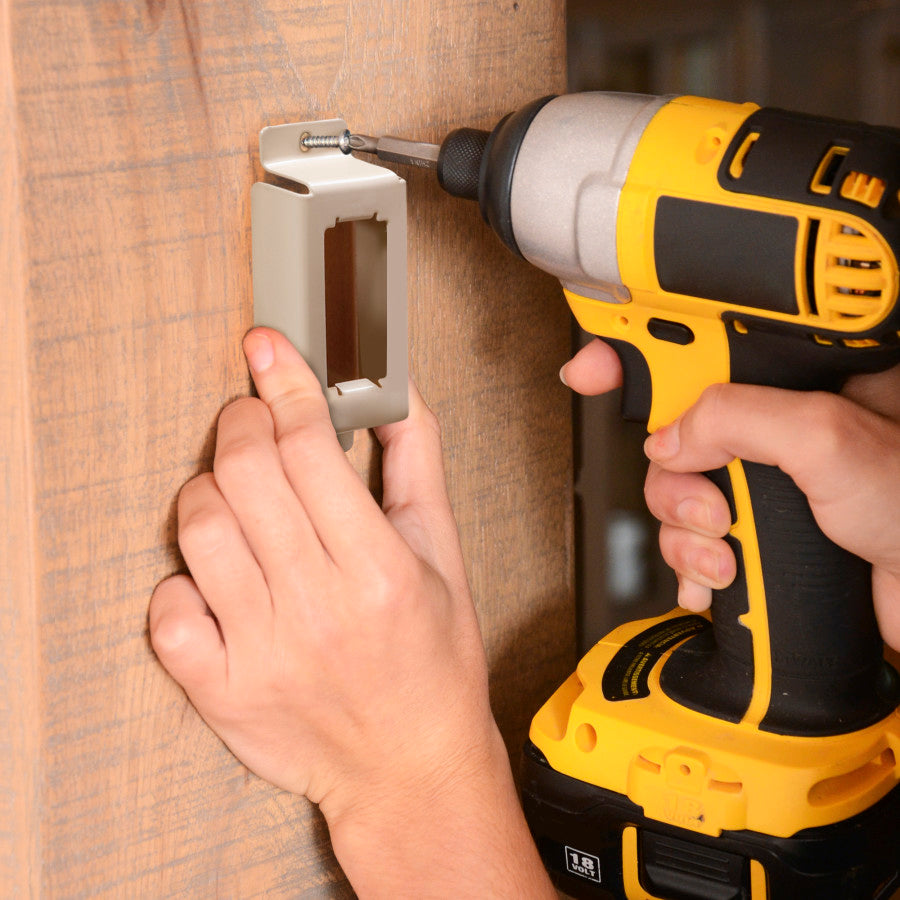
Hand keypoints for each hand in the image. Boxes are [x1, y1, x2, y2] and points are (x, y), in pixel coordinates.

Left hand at [149, 328, 554, 896]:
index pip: (309, 446)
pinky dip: (181, 578)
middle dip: (241, 423)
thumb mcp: (442, 551)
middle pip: (245, 473)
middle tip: (253, 421)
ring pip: (199, 530)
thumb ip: (417, 460)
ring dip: (209, 489)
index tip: (268, 351)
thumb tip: (393, 392)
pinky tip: (216, 574)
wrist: (410, 764)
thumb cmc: (433, 660)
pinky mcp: (222, 691)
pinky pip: (167, 611)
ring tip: (235, 493)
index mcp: (379, 569)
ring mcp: (263, 652)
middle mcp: (318, 608)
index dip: (285, 384)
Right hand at [561, 339, 899, 650]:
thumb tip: (671, 436)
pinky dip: (692, 566)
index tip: (592, 366)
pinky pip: (690, 540)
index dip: (638, 350)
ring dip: (686, 536)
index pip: (701, 346)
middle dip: (674, 481)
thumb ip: (740, 418)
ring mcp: (763, 484)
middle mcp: (772, 429)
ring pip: (674, 494)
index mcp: (793, 382)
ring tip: (729, 555)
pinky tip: (717, 578)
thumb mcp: (828, 441)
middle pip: (669, 433)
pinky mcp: (757, 531)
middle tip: (712, 506)